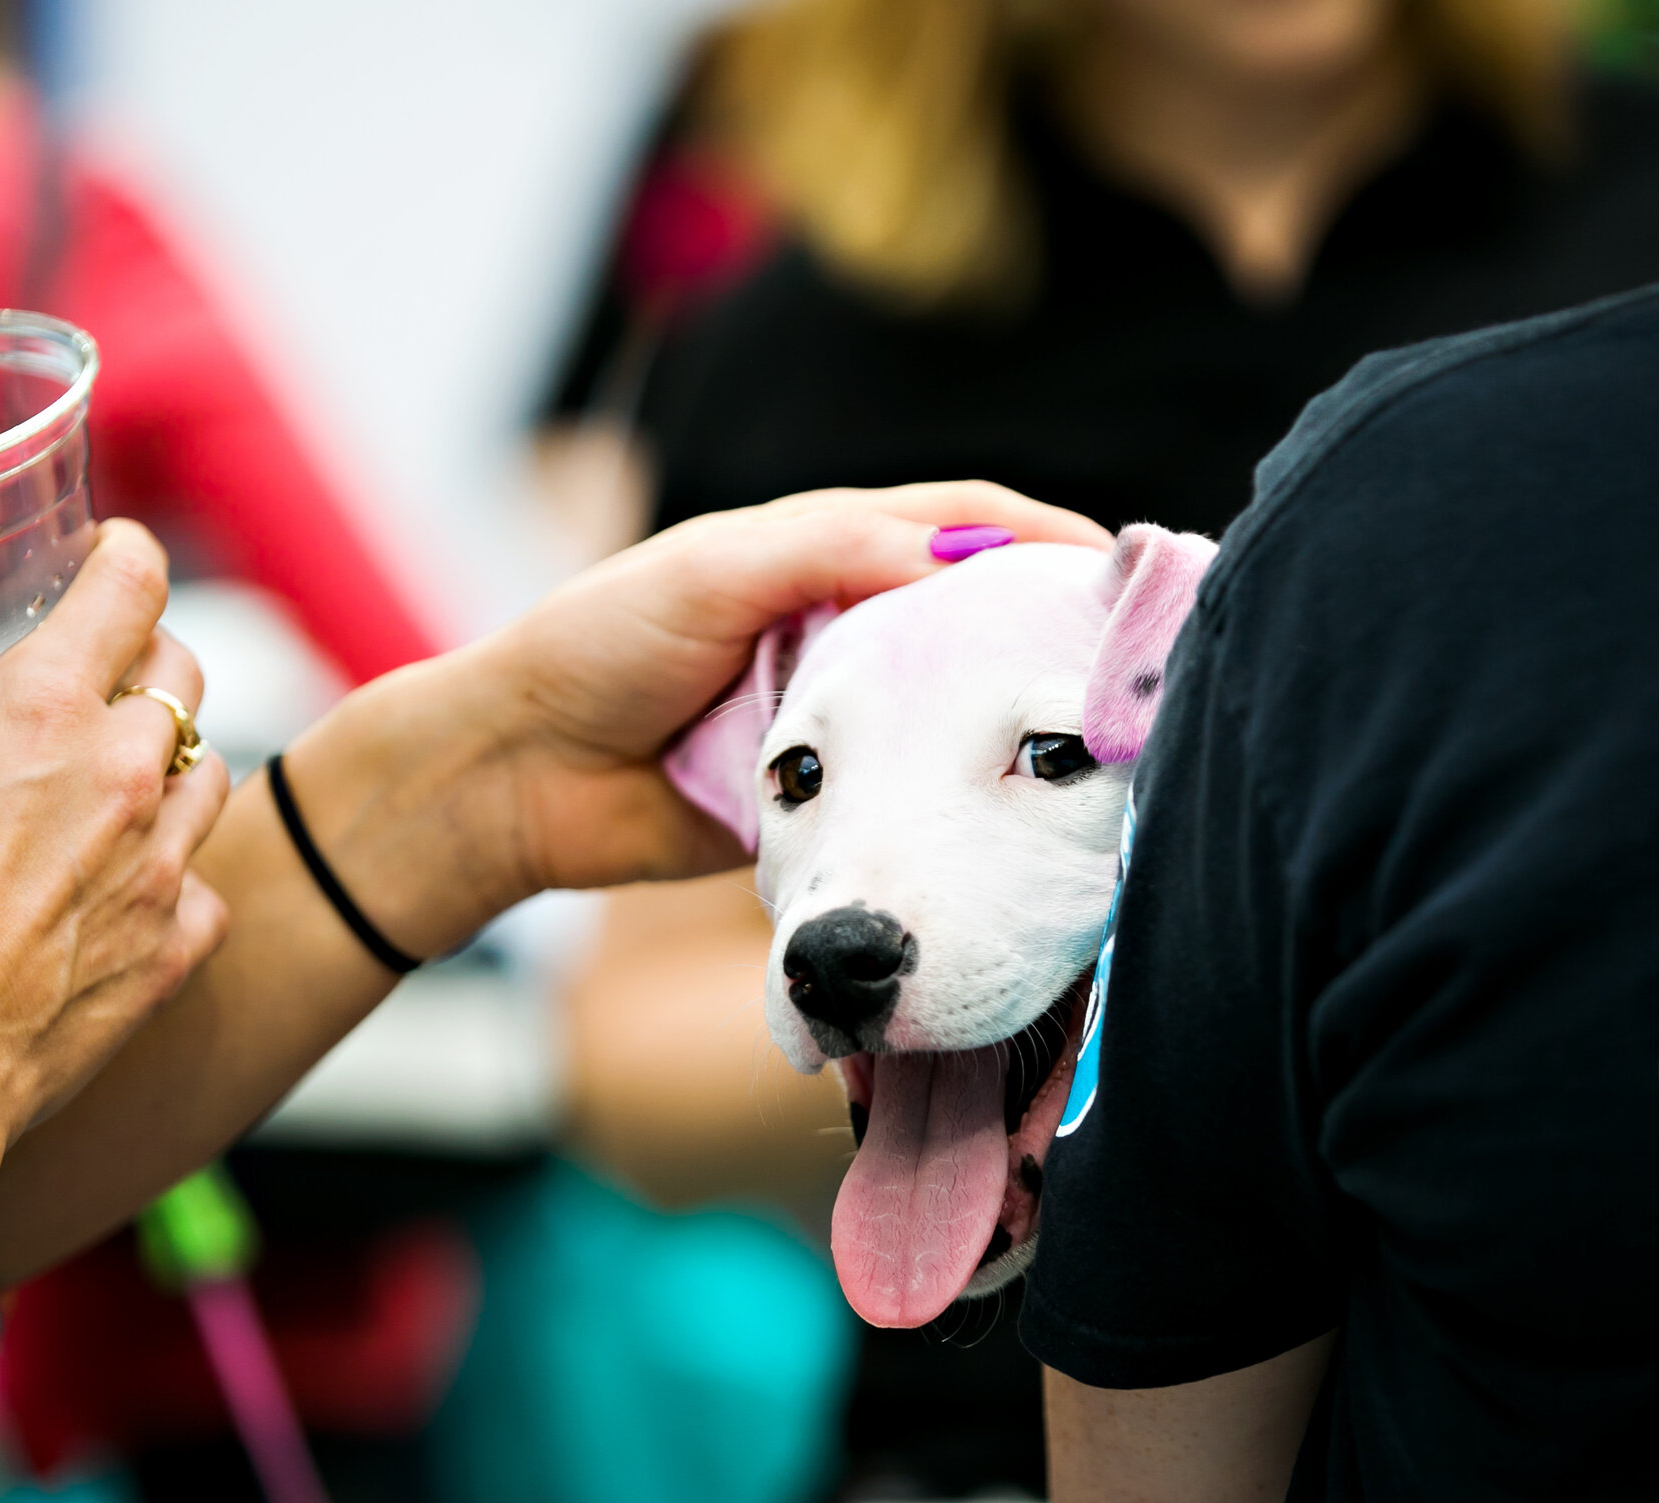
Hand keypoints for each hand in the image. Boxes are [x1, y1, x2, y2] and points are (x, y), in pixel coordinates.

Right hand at [0, 519, 231, 1168]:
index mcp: (44, 707)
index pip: (134, 583)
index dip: (129, 557)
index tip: (114, 558)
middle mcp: (124, 768)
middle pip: (183, 673)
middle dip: (149, 663)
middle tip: (112, 677)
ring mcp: (163, 857)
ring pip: (211, 772)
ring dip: (173, 767)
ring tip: (125, 783)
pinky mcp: (180, 939)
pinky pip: (206, 883)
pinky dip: (178, 879)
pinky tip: (134, 888)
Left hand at [299, 483, 1107, 955]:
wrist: (518, 778)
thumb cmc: (601, 646)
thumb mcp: (713, 571)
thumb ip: (828, 552)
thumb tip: (959, 554)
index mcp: (827, 552)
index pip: (963, 525)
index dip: (1044, 540)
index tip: (1122, 570)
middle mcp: (850, 631)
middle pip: (978, 623)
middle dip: (1057, 636)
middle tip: (1140, 669)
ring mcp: (845, 721)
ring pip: (955, 717)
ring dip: (1020, 728)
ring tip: (1110, 748)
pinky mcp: (831, 803)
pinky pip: (910, 800)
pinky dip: (960, 805)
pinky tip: (1024, 821)